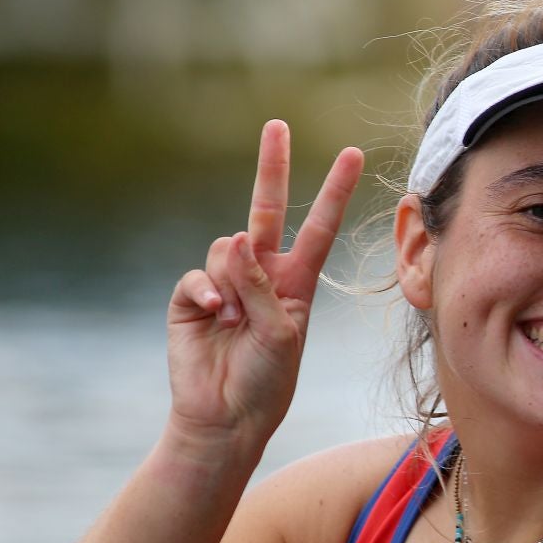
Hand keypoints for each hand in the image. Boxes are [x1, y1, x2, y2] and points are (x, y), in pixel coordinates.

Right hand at [166, 120, 363, 451]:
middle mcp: (260, 276)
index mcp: (295, 283)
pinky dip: (206, 292)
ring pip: (227, 248)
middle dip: (271, 167)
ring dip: (233, 282)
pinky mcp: (190, 298)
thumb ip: (261, 285)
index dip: (333, 192)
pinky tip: (213, 315)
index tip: (352, 155)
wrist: (225, 417)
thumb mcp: (281, 333)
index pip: (318, 228)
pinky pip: (198, 275)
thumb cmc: (266, 381)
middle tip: (277, 125)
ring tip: (235, 320)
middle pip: (265, 210)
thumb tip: (235, 239)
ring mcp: (224, 284)